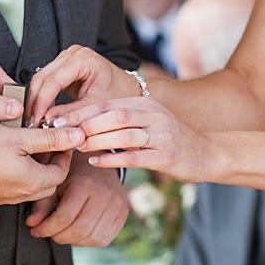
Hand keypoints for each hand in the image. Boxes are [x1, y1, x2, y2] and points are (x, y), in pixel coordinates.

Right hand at [0, 121, 82, 204]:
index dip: (65, 151)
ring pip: (32, 183)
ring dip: (36, 165)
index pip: (63, 170)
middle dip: (52, 159)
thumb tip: (77, 135)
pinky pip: (16, 185)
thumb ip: (50, 138)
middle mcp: (22, 194)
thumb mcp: (20, 137)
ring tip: (28, 143)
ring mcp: (6, 196)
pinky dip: (21, 171)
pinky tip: (10, 154)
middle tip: (47, 139)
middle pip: (50, 179)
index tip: (61, 136)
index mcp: (34, 181)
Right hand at [25, 43, 141, 126]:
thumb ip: (72, 113)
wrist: (128, 90)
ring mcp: (66, 59)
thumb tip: (47, 122)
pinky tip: (38, 115)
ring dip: (35, 102)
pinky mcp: (62, 68)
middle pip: (42, 78)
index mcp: (83, 58)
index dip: (41, 103)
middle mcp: (72, 54)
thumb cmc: (119, 95)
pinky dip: (40, 99)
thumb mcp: (97, 107)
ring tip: (33, 123)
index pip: (53, 81)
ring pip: (40, 80)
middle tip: (30, 125)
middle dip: (34, 103)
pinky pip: (45, 83)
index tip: (34, 122)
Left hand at [26, 149, 130, 244]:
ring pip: (90, 237)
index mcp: (85, 184)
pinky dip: (87, 240)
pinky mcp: (122, 213)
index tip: (35, 229)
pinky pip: (103, 239)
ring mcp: (117, 204)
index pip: (64, 217)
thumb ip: (42, 204)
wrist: (101, 161)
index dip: (45, 229)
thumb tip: (31, 224)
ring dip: (72, 240)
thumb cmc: (74, 173)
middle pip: (78, 230)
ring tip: (62, 231)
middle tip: (48, 232)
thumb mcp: (56, 182)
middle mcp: (104, 194)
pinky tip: (78, 232)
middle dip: (57, 236)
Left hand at [48, 94, 215, 180]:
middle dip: (85, 123)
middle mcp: (154, 115)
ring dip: (96, 140)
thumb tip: (83, 124)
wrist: (207, 153)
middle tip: (61, 133)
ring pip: (123, 134)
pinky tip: (95, 162)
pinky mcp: (166, 156)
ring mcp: (161, 135)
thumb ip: (122, 120)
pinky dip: (112, 159)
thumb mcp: (148, 122)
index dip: (81, 110)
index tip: (58, 119)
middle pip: (114, 115)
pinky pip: (134, 156)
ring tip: (76, 146)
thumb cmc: (169, 139)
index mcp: (146, 103)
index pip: (108, 103)